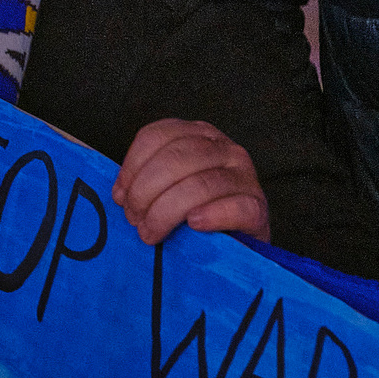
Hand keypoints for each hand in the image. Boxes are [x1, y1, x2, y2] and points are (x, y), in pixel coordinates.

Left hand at [115, 119, 270, 244]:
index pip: (157, 135)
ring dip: (166, 211)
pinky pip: (235, 207)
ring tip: (151, 232)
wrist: (239, 242)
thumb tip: (120, 194)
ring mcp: (245, 176)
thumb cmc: (198, 212)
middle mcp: (224, 148)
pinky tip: (193, 225)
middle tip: (134, 220)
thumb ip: (147, 181)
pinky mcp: (258, 207)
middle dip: (145, 192)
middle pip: (175, 159)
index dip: (132, 166)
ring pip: (199, 185)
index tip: (120, 196)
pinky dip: (211, 216)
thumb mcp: (171, 187)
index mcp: (199, 135)